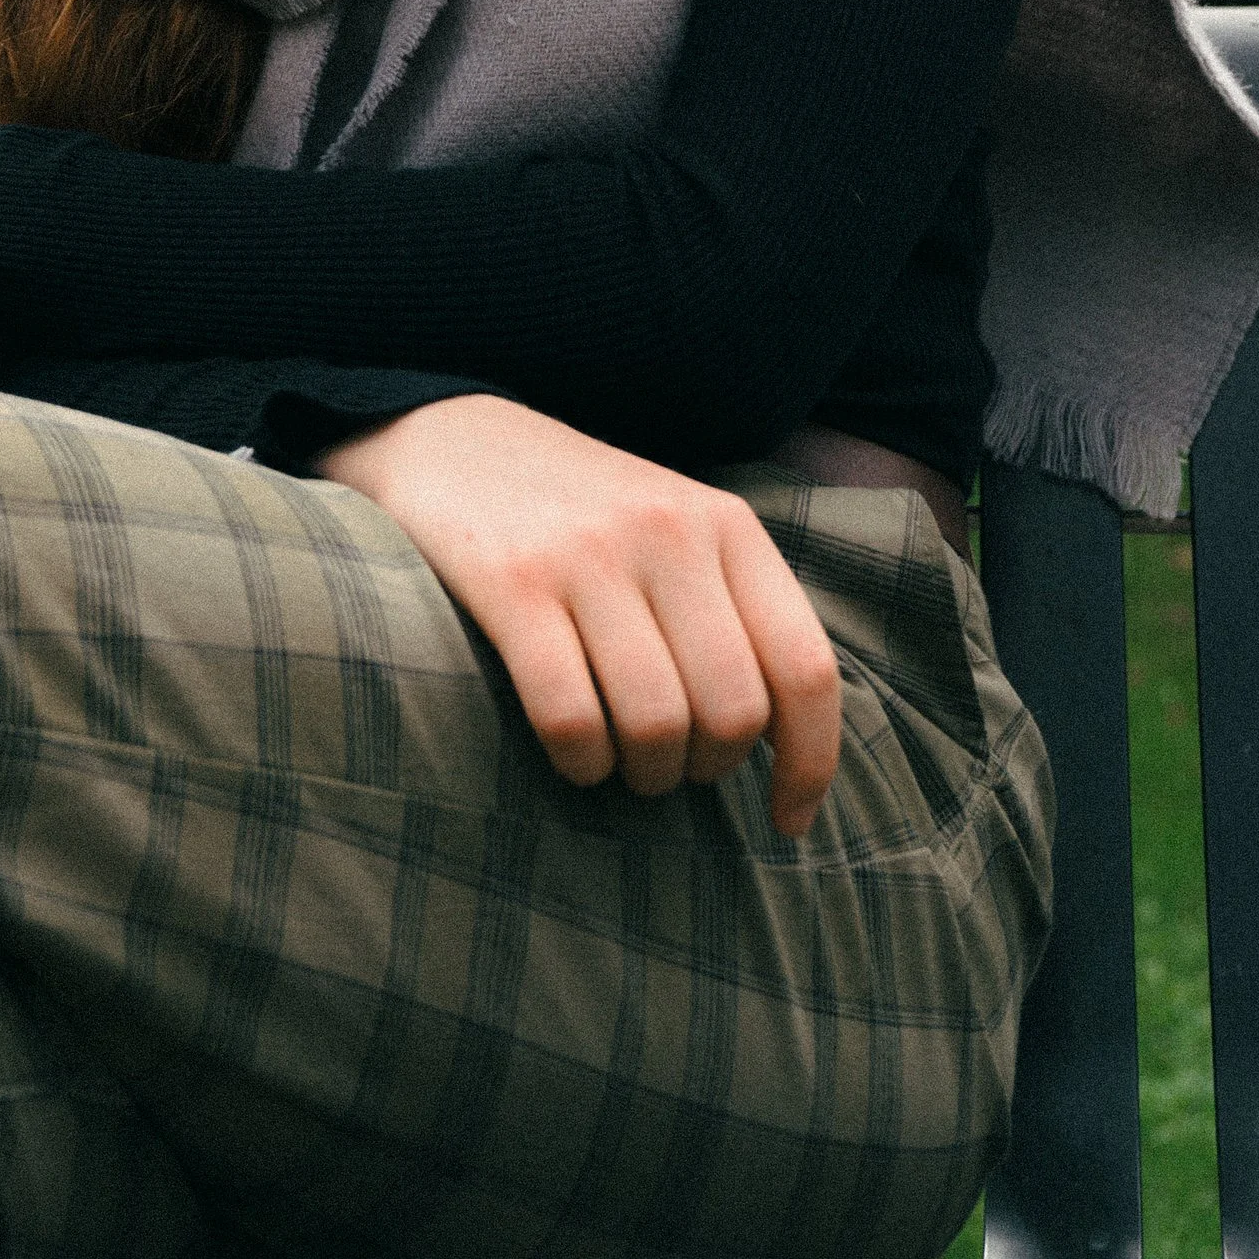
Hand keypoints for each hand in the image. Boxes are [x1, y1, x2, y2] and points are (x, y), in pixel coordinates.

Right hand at [320, 394, 842, 835]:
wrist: (450, 437)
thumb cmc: (579, 514)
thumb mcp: (676, 530)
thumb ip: (733, 612)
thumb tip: (788, 744)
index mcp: (725, 523)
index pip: (804, 667)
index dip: (809, 764)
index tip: (787, 821)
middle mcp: (668, 531)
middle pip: (732, 711)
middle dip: (706, 770)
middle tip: (671, 766)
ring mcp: (588, 554)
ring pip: (656, 725)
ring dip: (643, 774)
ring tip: (622, 763)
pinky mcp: (511, 582)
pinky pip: (570, 717)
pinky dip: (580, 762)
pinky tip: (574, 755)